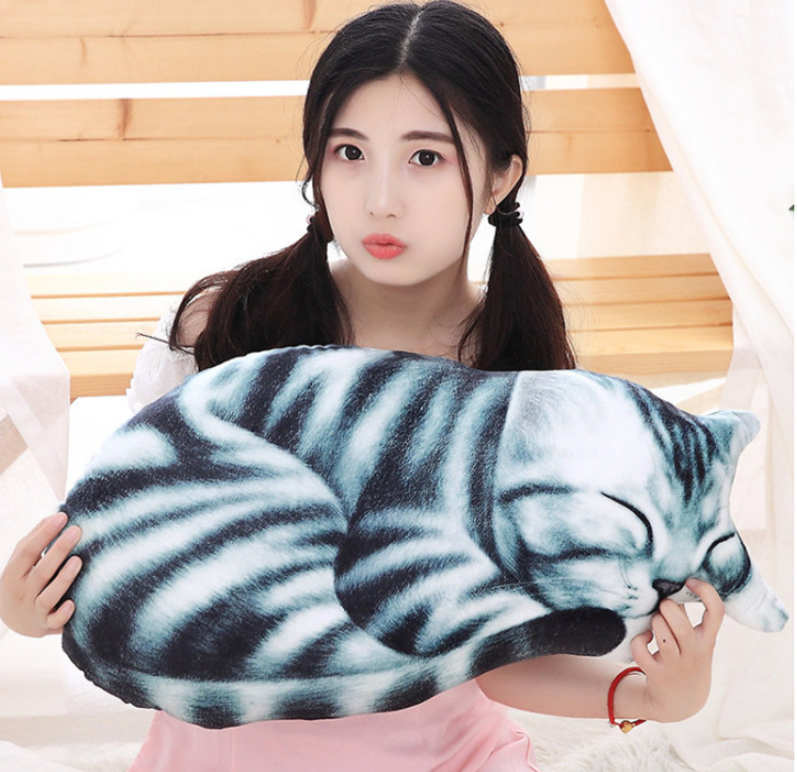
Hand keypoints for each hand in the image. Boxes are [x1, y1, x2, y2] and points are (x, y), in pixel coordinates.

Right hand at [0, 512, 81, 636]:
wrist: (14, 620)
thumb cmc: (23, 580)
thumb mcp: (22, 561)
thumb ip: (36, 538)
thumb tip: (56, 513)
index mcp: (13, 573)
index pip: (28, 551)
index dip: (45, 533)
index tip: (63, 516)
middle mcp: (21, 592)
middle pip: (41, 571)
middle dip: (59, 550)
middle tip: (77, 530)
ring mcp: (34, 610)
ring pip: (48, 596)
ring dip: (64, 579)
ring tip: (78, 560)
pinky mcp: (46, 626)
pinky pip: (55, 621)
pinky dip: (63, 614)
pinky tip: (73, 603)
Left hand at [628, 578, 724, 721]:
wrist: (681, 703)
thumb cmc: (686, 659)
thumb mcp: (695, 641)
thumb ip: (685, 615)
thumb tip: (671, 583)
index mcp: (706, 640)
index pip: (717, 612)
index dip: (706, 592)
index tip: (691, 580)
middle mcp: (694, 653)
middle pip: (681, 625)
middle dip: (667, 608)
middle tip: (662, 607)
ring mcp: (676, 665)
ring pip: (663, 636)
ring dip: (654, 623)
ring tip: (654, 624)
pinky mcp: (657, 674)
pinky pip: (642, 651)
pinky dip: (638, 640)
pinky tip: (643, 639)